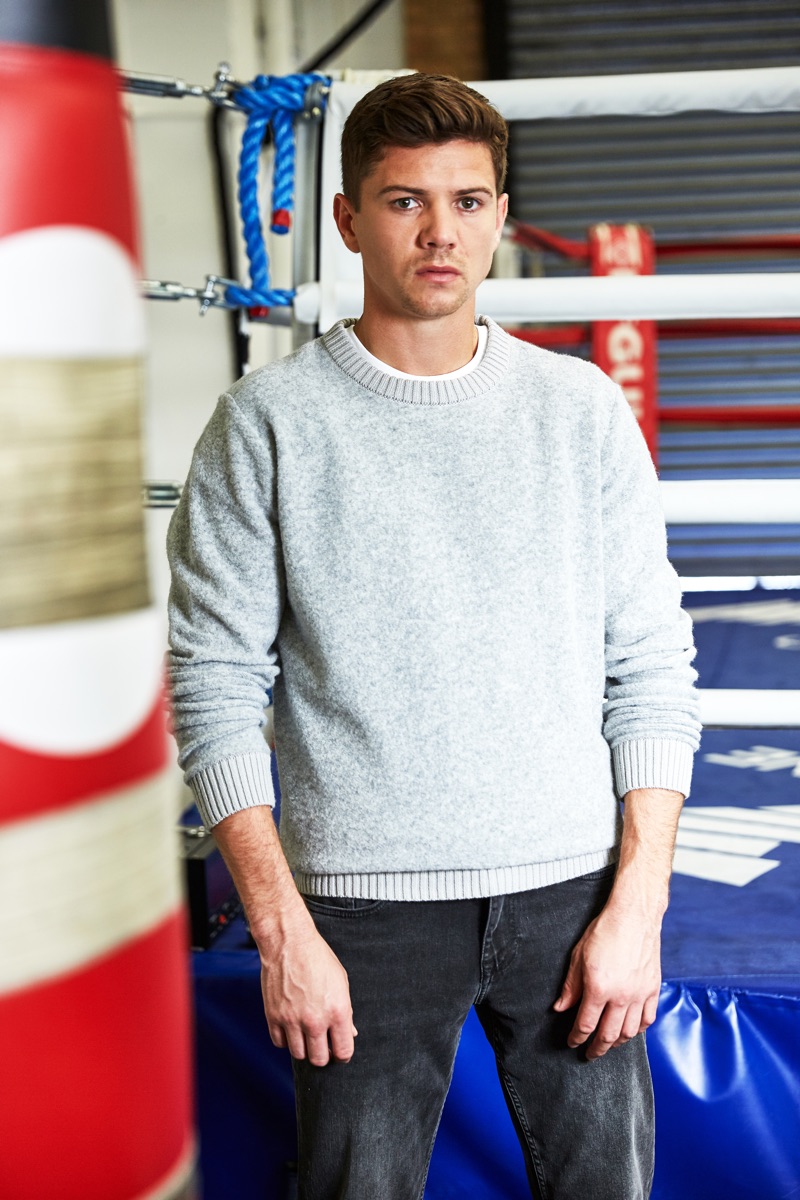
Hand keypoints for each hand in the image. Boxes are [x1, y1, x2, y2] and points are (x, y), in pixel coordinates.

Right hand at [260, 926, 357, 1065]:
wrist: (289, 942)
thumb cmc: (318, 958)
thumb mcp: (341, 981)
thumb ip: (346, 1011)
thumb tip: (350, 1033)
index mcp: (337, 1011)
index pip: (343, 1051)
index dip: (342, 1055)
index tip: (340, 1051)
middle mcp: (315, 1020)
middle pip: (319, 1059)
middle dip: (323, 1055)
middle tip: (323, 1045)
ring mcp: (292, 1020)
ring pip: (299, 1054)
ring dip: (304, 1048)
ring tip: (307, 1036)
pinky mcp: (273, 1016)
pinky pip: (280, 1043)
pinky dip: (286, 1040)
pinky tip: (291, 1028)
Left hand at [553, 904, 661, 1059]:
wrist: (634, 916)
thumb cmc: (604, 931)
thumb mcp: (578, 956)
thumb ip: (571, 986)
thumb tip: (560, 1008)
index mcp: (599, 988)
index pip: (585, 1024)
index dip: (576, 1037)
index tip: (572, 1042)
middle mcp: (621, 996)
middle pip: (608, 1035)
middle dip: (597, 1048)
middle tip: (589, 1054)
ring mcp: (640, 994)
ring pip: (629, 1032)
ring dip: (617, 1043)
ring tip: (609, 1045)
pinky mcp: (653, 989)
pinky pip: (648, 1019)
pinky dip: (639, 1030)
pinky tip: (631, 1031)